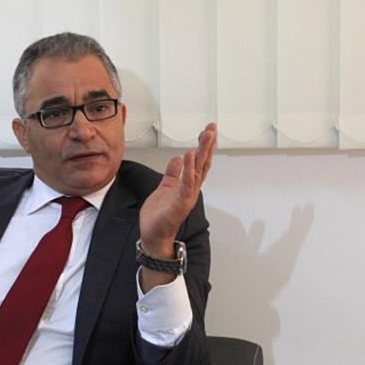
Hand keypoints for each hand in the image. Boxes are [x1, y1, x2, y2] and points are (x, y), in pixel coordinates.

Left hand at [139, 123, 216, 258]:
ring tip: (206, 137)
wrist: (153, 236)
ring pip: (198, 171)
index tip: (208, 132)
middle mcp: (190, 190)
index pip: (199, 163)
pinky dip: (188, 170)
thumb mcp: (165, 188)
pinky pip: (186, 184)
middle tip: (212, 128)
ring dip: (202, 153)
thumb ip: (172, 174)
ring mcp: (186, 197)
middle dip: (207, 145)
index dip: (204, 147)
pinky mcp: (179, 204)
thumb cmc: (159, 216)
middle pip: (202, 164)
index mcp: (187, 186)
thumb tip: (178, 159)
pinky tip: (189, 157)